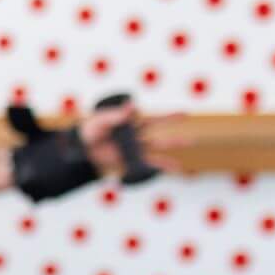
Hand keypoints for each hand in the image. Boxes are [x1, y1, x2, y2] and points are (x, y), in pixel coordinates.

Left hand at [72, 100, 189, 178]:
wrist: (82, 151)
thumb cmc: (89, 131)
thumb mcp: (99, 122)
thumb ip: (114, 116)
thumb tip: (131, 106)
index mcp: (126, 119)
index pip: (138, 113)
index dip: (141, 111)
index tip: (145, 109)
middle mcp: (134, 131)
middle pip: (155, 123)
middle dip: (170, 118)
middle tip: (186, 113)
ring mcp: (135, 145)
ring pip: (158, 143)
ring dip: (173, 142)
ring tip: (191, 140)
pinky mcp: (133, 159)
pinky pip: (151, 162)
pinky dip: (163, 165)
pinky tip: (177, 168)